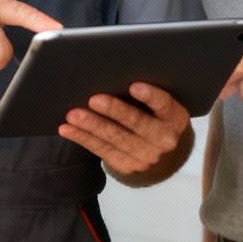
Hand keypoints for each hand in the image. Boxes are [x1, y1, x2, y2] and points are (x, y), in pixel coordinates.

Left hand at [60, 81, 191, 182]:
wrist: (165, 158)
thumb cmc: (157, 120)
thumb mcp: (162, 109)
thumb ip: (146, 96)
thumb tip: (111, 75)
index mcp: (175, 119)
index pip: (164, 105)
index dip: (150, 96)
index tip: (134, 86)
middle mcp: (164, 140)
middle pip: (136, 123)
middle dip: (113, 111)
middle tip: (93, 99)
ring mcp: (146, 156)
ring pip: (115, 138)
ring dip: (91, 125)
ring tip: (73, 114)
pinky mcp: (127, 166)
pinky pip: (102, 150)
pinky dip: (82, 138)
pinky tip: (67, 129)